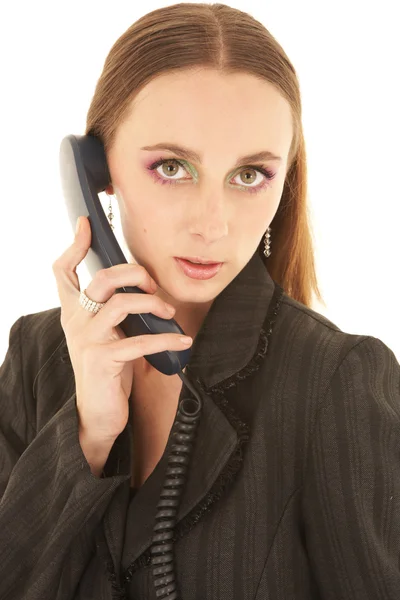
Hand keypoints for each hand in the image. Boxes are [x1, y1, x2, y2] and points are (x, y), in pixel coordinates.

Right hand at [52, 216, 191, 441]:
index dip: (74, 245)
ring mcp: (86, 340)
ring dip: (153, 304)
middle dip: (134, 273)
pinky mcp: (101, 360)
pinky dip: (166, 339)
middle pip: (101, 278)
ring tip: (169, 314)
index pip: (63, 271)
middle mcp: (75, 321)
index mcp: (74, 312)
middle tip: (154, 286)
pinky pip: (139, 341)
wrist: (98, 413)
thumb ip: (116, 312)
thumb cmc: (108, 370)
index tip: (86, 223)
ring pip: (120, 303)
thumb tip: (148, 291)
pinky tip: (183, 341)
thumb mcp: (108, 335)